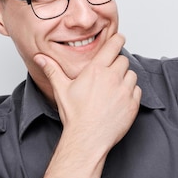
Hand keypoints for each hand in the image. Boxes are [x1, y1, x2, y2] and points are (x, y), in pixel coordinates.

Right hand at [34, 33, 141, 155]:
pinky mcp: (132, 104)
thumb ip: (52, 70)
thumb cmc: (75, 115)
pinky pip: (137, 91)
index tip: (119, 38)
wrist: (87, 138)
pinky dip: (131, 93)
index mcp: (96, 70)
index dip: (117, 39)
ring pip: (132, 75)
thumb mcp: (61, 89)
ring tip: (113, 89)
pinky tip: (119, 100)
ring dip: (125, 78)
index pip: (113, 45)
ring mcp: (124, 91)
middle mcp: (112, 77)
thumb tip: (40, 57)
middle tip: (109, 74)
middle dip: (117, 64)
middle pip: (123, 60)